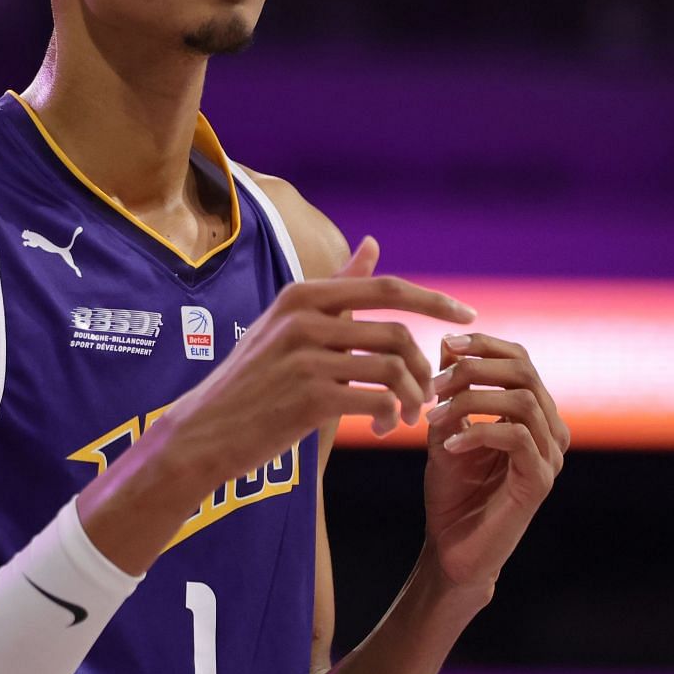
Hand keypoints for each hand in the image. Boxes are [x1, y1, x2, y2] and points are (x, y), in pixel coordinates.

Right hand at [163, 236, 475, 488]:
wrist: (204, 431)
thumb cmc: (254, 380)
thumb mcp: (289, 324)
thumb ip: (338, 286)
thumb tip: (373, 241)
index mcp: (302, 296)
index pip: (386, 289)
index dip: (435, 301)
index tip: (470, 315)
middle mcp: (303, 319)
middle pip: (398, 333)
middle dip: (423, 367)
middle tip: (424, 394)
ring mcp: (305, 358)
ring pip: (394, 369)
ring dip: (411, 397)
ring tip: (402, 416)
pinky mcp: (309, 398)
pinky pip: (379, 401)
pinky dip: (388, 418)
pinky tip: (377, 429)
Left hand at [420, 332, 569, 590]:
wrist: (451, 550)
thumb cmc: (451, 491)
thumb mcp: (446, 428)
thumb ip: (452, 389)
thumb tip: (449, 340)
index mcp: (533, 414)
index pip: (520, 359)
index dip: (485, 345)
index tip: (446, 345)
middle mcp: (550, 431)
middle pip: (525, 372)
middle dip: (474, 369)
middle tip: (434, 385)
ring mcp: (550, 457)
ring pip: (521, 401)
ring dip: (471, 400)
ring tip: (434, 416)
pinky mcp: (540, 482)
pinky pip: (517, 438)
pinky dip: (477, 432)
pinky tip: (448, 444)